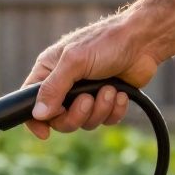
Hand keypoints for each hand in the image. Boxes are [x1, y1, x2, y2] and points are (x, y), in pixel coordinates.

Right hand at [23, 16, 159, 139]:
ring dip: (99, 109)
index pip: (30, 102)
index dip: (35, 120)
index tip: (45, 133)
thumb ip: (54, 88)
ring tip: (110, 89)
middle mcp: (65, 85)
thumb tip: (38, 114)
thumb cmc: (106, 42)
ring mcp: (86, 94)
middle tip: (88, 100)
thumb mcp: (74, 61)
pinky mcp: (107, 101)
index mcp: (49, 71)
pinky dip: (114, 110)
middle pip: (59, 120)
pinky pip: (105, 121)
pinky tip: (121, 93)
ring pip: (84, 123)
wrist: (144, 41)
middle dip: (76, 115)